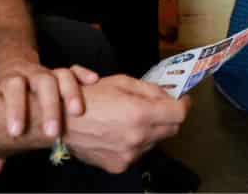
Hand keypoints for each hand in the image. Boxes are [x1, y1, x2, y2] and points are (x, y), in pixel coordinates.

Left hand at [0, 58, 98, 174]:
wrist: (11, 63)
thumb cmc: (4, 93)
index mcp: (10, 81)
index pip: (13, 88)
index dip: (15, 108)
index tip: (16, 132)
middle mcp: (31, 73)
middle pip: (42, 82)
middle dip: (49, 107)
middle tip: (52, 133)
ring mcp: (48, 71)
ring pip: (62, 75)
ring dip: (71, 93)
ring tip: (77, 112)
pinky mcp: (61, 71)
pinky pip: (74, 70)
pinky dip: (83, 75)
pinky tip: (93, 82)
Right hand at [62, 75, 190, 172]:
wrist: (63, 122)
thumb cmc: (90, 98)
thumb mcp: (122, 82)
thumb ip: (150, 90)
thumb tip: (168, 96)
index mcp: (140, 114)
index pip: (179, 114)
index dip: (184, 104)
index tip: (182, 99)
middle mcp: (138, 138)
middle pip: (171, 129)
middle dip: (170, 117)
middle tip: (160, 107)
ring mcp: (129, 155)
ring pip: (155, 141)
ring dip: (152, 130)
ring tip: (133, 119)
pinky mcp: (120, 165)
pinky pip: (139, 153)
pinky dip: (137, 142)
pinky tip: (122, 131)